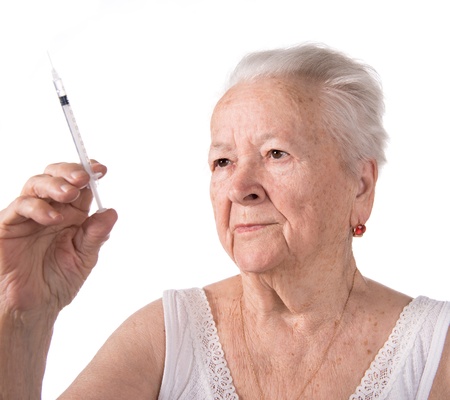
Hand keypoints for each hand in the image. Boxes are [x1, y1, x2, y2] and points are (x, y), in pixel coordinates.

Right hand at [0, 162, 117, 319]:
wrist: (34, 308)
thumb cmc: (58, 282)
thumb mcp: (84, 258)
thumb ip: (95, 235)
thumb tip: (111, 212)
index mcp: (72, 215)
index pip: (80, 186)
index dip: (89, 173)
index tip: (101, 170)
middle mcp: (51, 210)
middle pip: (56, 177)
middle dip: (70, 172)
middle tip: (83, 177)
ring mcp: (29, 216)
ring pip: (36, 185)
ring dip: (55, 185)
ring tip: (70, 194)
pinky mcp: (8, 226)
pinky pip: (19, 207)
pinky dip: (37, 207)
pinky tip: (53, 217)